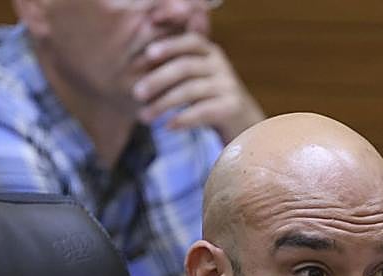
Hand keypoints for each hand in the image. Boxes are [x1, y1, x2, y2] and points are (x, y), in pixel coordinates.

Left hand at [134, 32, 263, 141]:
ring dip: (163, 104)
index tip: (148, 54)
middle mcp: (222, 66)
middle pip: (185, 67)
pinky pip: (202, 112)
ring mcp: (229, 87)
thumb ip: (175, 70)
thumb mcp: (196, 80)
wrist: (246, 127)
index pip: (190, 41)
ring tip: (144, 117)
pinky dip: (182, 119)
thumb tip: (137, 68)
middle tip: (136, 94)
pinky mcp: (233, 108)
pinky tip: (168, 126)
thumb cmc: (212, 102)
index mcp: (211, 53)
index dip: (169, 45)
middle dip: (157, 80)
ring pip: (190, 91)